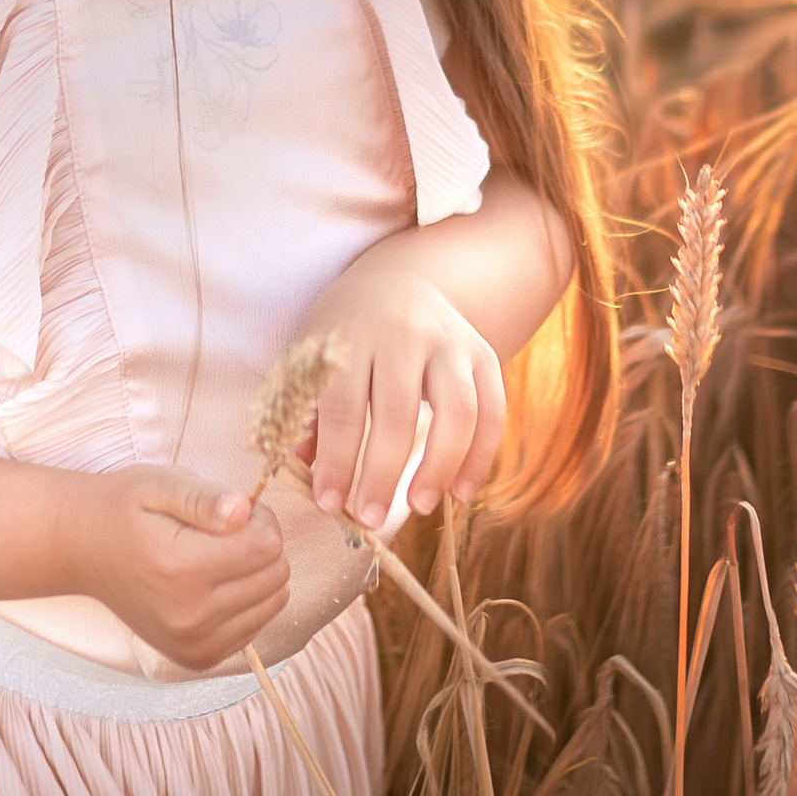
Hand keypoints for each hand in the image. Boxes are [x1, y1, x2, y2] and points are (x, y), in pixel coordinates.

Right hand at [71, 465, 289, 671]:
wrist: (81, 550)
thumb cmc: (123, 509)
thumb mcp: (159, 484)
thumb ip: (205, 498)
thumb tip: (244, 511)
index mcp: (180, 569)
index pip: (267, 546)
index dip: (261, 518)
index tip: (235, 510)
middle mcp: (189, 616)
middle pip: (276, 577)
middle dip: (262, 544)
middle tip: (226, 529)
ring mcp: (193, 644)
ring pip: (273, 603)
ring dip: (258, 574)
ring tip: (219, 555)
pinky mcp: (196, 658)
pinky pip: (255, 627)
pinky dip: (247, 601)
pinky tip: (215, 582)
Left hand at [301, 260, 504, 527]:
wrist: (399, 277)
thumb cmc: (346, 331)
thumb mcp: (315, 356)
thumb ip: (308, 410)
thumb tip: (304, 468)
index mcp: (354, 335)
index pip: (344, 406)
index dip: (337, 461)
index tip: (329, 504)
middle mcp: (405, 334)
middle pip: (398, 413)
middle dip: (382, 474)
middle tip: (368, 518)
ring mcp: (450, 342)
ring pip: (457, 411)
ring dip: (439, 466)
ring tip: (419, 507)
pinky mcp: (483, 354)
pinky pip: (492, 410)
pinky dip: (482, 455)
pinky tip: (460, 491)